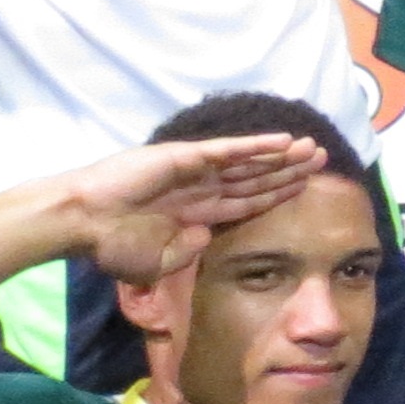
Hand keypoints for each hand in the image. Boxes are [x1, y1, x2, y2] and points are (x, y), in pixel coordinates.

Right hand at [64, 132, 329, 285]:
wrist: (82, 224)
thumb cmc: (112, 245)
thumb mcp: (157, 261)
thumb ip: (185, 252)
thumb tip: (206, 239)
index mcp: (196, 212)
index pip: (248, 202)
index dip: (277, 194)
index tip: (306, 188)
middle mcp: (200, 188)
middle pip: (256, 179)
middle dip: (289, 170)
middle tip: (322, 160)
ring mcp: (194, 170)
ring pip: (249, 162)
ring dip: (281, 156)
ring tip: (312, 149)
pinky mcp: (184, 157)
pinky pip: (228, 151)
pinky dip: (256, 146)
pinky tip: (283, 142)